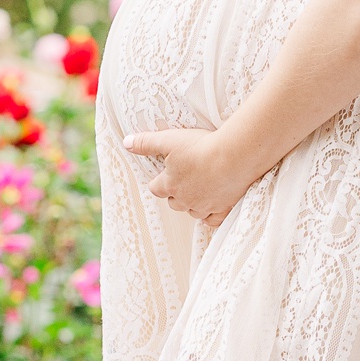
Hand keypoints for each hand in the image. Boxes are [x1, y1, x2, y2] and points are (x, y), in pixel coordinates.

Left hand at [125, 126, 251, 227]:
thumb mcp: (169, 140)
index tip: (163, 174)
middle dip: (175, 193)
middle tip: (182, 180)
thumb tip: (126, 143)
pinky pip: (213, 220)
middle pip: (174, 202)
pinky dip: (210, 216)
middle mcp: (185, 199)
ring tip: (198, 191)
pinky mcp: (223, 208)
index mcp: (170, 184)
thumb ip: (146, 143)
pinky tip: (211, 209)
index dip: (158, 182)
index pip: (156, 189)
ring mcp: (205, 206)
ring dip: (192, 203)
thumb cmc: (200, 147)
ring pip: (192, 211)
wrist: (234, 156)